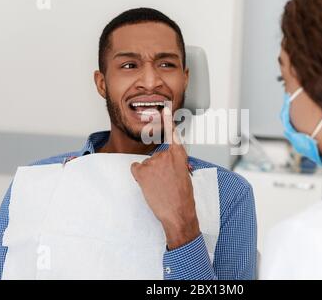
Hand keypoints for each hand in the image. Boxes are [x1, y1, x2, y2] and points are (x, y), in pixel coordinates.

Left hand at [130, 107, 199, 249]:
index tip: (164, 109)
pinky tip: (149, 186)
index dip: (167, 121)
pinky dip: (140, 177)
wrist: (178, 213)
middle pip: (155, 156)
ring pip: (146, 164)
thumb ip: (176, 163)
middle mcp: (166, 154)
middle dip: (157, 168)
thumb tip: (170, 163)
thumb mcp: (185, 175)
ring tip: (159, 187)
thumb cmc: (183, 197)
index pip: (172, 133)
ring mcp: (153, 162)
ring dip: (150, 175)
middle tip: (165, 182)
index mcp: (179, 155)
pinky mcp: (142, 171)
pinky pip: (136, 169)